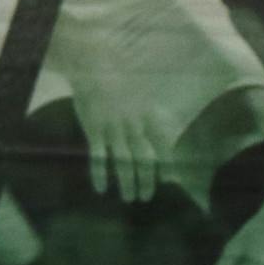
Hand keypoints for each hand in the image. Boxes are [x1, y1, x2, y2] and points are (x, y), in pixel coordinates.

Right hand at [69, 76, 179, 203]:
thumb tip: (162, 131)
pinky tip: (100, 189)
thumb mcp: (142, 95)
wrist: (94, 67)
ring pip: (124, 162)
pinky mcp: (95, 130)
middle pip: (144, 159)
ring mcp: (114, 129)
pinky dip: (99, 174)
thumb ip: (150, 115)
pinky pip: (98, 157)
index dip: (166, 164)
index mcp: (147, 116)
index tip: (168, 180)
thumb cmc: (119, 81)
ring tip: (129, 198)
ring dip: (128, 182)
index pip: (162, 145)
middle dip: (147, 180)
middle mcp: (134, 125)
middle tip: (146, 197)